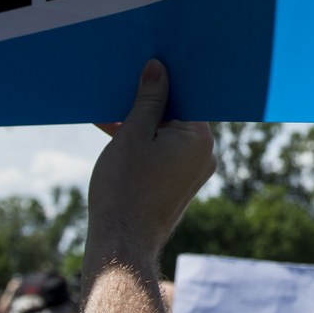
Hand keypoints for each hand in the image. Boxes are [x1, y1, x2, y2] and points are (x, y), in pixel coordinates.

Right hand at [85, 60, 215, 269]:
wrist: (122, 246)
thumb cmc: (125, 189)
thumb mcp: (132, 134)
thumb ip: (148, 99)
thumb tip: (158, 68)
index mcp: (199, 139)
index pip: (186, 95)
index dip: (163, 80)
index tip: (144, 66)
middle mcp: (203, 155)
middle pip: (176, 115)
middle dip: (148, 101)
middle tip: (122, 85)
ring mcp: (191, 173)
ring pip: (166, 134)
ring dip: (140, 122)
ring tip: (110, 111)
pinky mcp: (177, 186)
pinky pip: (161, 153)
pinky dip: (141, 143)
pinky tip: (113, 132)